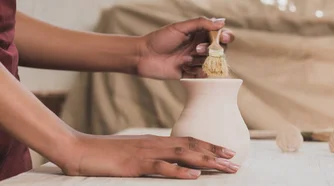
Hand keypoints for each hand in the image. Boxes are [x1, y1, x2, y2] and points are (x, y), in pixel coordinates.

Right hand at [58, 134, 238, 178]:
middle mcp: (155, 144)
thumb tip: (168, 162)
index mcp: (156, 141)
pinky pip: (161, 168)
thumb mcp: (133, 153)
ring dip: (206, 161)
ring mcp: (146, 153)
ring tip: (224, 167)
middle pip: (192, 146)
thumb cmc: (104, 154)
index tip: (228, 152)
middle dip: (216, 154)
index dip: (210, 146)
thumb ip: (152, 156)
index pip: (189, 141)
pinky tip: (193, 175)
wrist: (78, 149)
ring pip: (183, 155)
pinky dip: (179, 171)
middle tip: (236, 162)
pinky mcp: (135, 165)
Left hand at [135, 17, 234, 78]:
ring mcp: (195, 61)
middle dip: (212, 51)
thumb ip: (201, 23)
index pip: (220, 35)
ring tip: (185, 59)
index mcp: (198, 35)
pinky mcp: (190, 73)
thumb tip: (221, 22)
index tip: (223, 38)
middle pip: (219, 50)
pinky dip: (198, 72)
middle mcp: (199, 47)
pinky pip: (202, 75)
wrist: (143, 56)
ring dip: (201, 61)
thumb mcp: (180, 27)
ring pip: (211, 63)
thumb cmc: (160, 39)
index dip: (225, 37)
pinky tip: (186, 68)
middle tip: (198, 49)